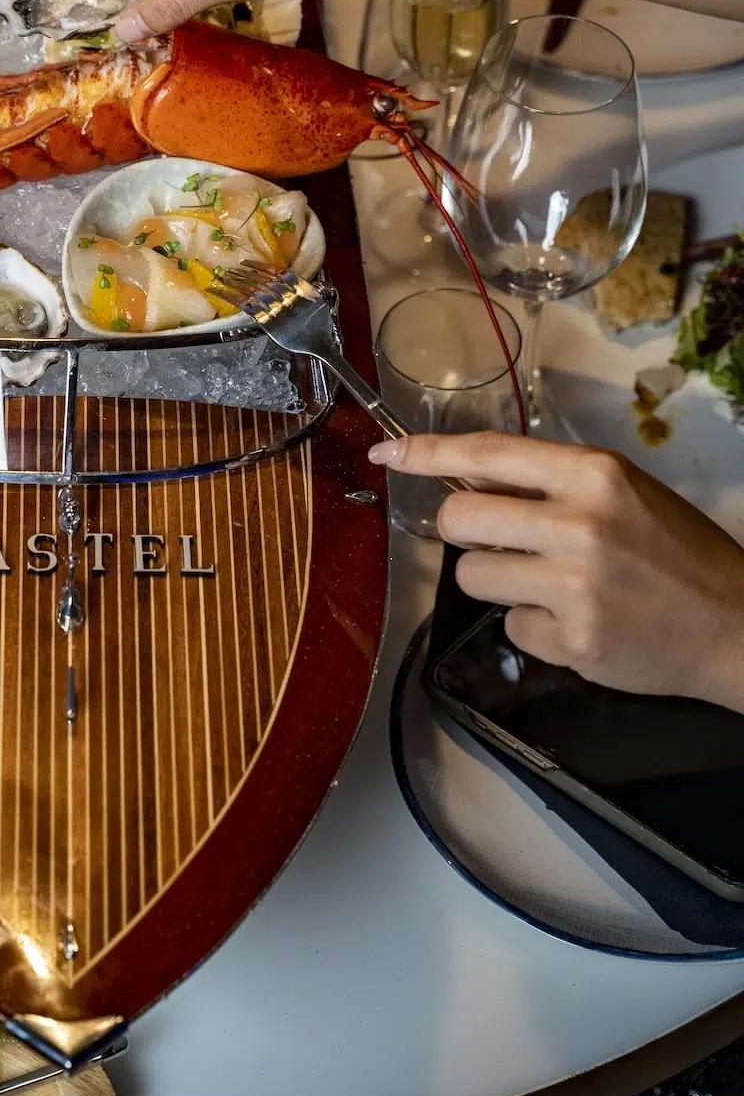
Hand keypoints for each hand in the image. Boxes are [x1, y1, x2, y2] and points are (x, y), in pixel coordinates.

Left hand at [369, 431, 743, 712]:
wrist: (734, 625)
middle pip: (459, 520)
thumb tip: (467, 481)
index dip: (426, 455)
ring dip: (497, 582)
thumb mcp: (622, 492)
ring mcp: (574, 586)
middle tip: (499, 541)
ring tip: (549, 585)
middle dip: (465, 532)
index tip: (386, 456)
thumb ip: (550, 483)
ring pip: (471, 576)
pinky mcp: (573, 641)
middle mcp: (580, 524)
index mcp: (592, 475)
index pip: (485, 456)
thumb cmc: (674, 550)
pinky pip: (509, 625)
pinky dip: (532, 625)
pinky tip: (575, 622)